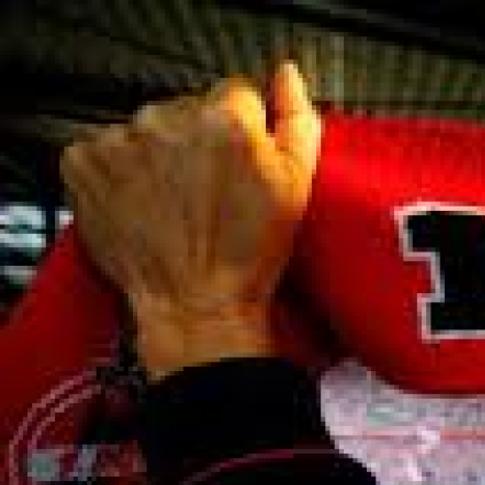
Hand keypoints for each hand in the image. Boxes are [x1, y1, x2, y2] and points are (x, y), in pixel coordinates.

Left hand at [61, 62, 320, 379]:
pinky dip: (117, 173)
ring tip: (175, 203)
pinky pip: (103, 150)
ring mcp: (122, 141)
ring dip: (157, 156)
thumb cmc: (249, 255)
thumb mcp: (298, 186)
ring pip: (146, 130)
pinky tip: (141, 204)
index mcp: (227, 121)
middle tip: (209, 193)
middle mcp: (170, 121)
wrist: (198, 307)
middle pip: (189, 110)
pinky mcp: (85, 163)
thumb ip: (298, 120)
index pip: (236, 94)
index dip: (243, 132)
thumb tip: (286, 77)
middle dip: (198, 142)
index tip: (239, 166)